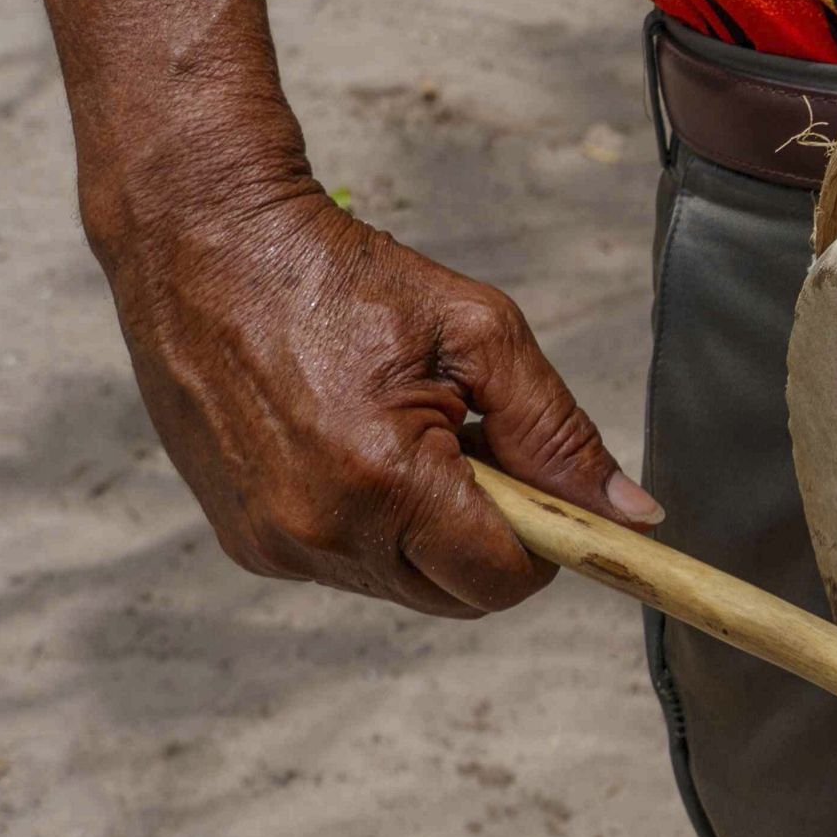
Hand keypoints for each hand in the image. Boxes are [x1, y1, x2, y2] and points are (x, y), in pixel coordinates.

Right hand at [99, 177, 658, 618]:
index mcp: (383, 480)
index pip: (502, 579)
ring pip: (403, 584)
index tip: (544, 494)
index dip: (543, 545)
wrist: (206, 241)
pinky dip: (373, 526)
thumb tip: (631, 514)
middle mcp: (320, 529)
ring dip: (429, 532)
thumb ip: (560, 434)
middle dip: (489, 540)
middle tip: (475, 449)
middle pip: (456, 595)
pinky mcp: (244, 540)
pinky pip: (346, 564)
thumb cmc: (342, 277)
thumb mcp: (481, 335)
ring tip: (409, 439)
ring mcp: (272, 542)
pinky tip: (357, 450)